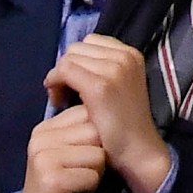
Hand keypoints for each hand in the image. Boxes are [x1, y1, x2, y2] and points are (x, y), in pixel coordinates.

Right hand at [15, 108, 107, 192]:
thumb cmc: (58, 187)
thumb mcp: (65, 152)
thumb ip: (80, 131)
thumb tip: (108, 108)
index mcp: (45, 128)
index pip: (89, 113)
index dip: (98, 136)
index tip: (83, 156)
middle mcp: (40, 139)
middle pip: (96, 133)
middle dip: (98, 156)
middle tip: (80, 173)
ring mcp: (43, 159)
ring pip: (98, 155)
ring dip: (95, 174)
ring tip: (76, 183)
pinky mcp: (51, 181)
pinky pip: (92, 177)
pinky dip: (90, 188)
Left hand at [45, 35, 171, 192]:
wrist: (138, 151)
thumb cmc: (125, 124)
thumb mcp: (121, 85)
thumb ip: (104, 68)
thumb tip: (72, 61)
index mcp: (131, 54)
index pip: (90, 42)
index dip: (77, 61)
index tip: (74, 83)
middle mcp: (124, 56)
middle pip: (77, 48)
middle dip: (66, 67)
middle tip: (64, 93)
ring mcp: (113, 70)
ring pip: (68, 58)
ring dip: (58, 76)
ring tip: (61, 99)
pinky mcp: (99, 86)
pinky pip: (64, 71)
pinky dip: (54, 83)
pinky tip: (57, 102)